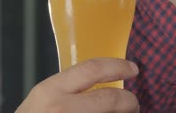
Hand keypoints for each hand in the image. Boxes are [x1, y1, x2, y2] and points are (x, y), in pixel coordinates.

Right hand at [15, 58, 138, 112]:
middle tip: (133, 103)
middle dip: (130, 101)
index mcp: (51, 90)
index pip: (92, 69)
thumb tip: (102, 83)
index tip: (132, 69)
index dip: (117, 66)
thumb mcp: (42, 98)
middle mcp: (62, 108)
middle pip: (112, 99)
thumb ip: (66, 88)